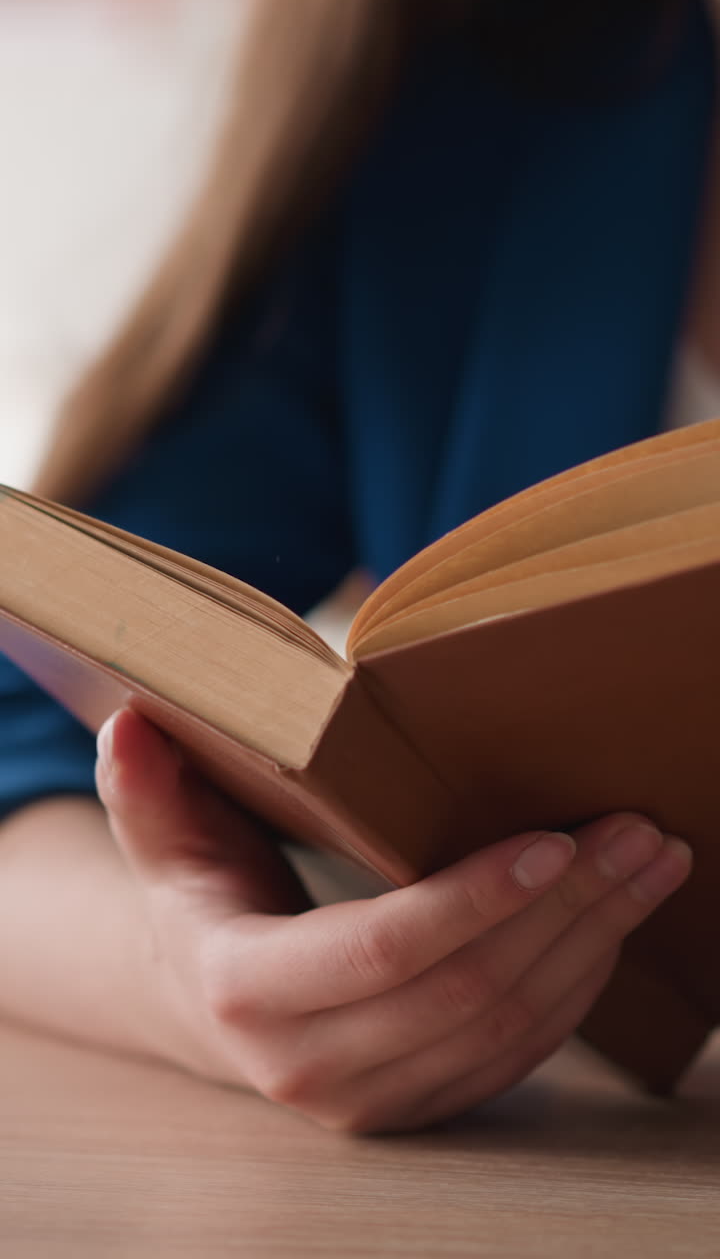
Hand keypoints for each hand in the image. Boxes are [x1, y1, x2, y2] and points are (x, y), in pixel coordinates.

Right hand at [95, 707, 691, 1133]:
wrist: (209, 1000)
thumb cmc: (197, 897)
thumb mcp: (162, 836)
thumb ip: (146, 783)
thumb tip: (130, 721)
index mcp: (248, 989)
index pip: (379, 952)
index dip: (470, 901)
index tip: (551, 842)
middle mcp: (312, 1065)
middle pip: (468, 990)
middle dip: (565, 909)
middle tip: (638, 833)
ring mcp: (374, 1098)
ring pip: (510, 1024)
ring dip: (593, 940)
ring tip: (650, 861)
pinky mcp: (422, 1104)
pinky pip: (520, 1052)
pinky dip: (579, 982)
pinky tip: (613, 917)